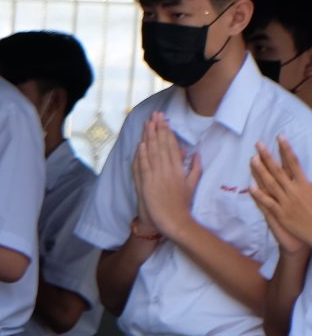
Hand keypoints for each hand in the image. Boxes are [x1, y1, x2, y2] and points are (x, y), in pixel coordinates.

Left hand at [132, 113, 199, 240]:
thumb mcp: (192, 184)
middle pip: (162, 145)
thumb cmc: (182, 204)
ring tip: (147, 123)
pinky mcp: (147, 183)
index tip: (164, 120)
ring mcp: (157, 176)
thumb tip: (195, 152)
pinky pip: (144, 166)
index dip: (167, 132)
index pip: (172, 146)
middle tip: (155, 115)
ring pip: (152, 152)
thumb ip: (195, 167)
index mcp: (179, 169)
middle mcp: (168, 170)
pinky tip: (141, 143)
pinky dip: (142, 154)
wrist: (173, 220)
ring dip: (148, 136)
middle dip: (158, 129)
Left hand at [251, 137, 311, 254]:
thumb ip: (307, 181)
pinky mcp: (280, 214)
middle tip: (258, 144)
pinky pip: (268, 202)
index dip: (286, 149)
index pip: (293, 162)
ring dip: (260, 171)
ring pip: (270, 184)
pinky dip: (259, 195)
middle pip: (278, 170)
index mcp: (305, 184)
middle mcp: (294, 191)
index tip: (280, 137)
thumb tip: (300, 171)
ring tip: (252, 159)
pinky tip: (250, 186)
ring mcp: (286, 202)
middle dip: (268, 156)